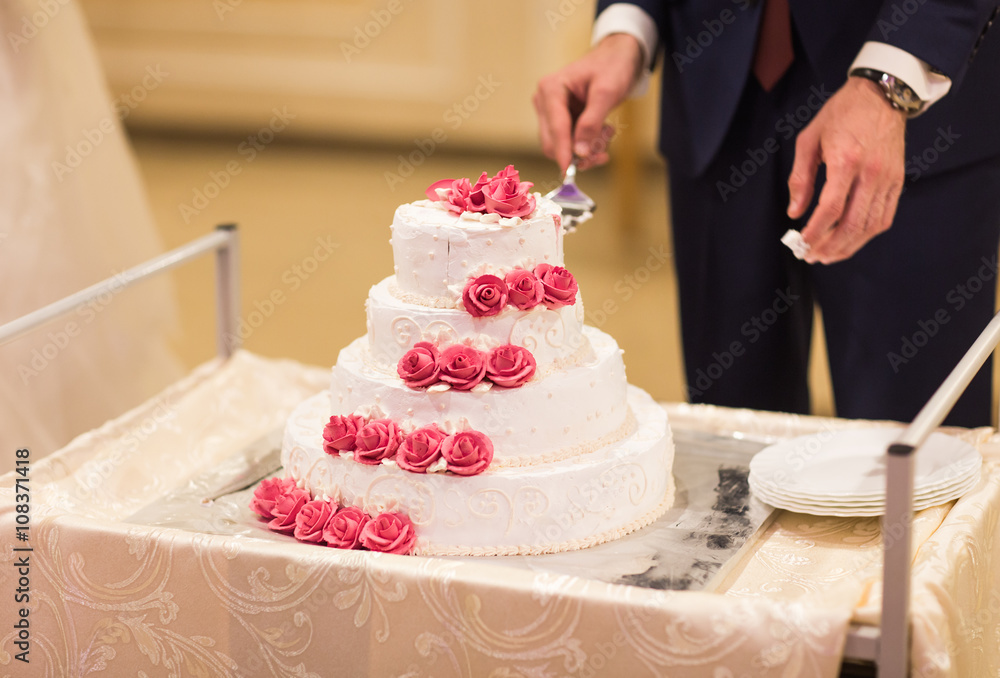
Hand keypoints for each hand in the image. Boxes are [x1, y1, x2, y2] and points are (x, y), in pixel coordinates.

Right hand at [533, 33, 643, 172]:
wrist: (618, 57)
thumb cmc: (613, 66)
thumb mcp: (607, 92)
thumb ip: (592, 122)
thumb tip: (580, 152)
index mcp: (551, 89)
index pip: (555, 128)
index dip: (562, 151)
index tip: (568, 173)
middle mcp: (545, 101)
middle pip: (552, 142)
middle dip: (578, 153)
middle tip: (603, 153)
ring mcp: (551, 111)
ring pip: (561, 147)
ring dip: (586, 149)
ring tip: (607, 134)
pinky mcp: (560, 119)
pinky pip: (569, 143)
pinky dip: (587, 145)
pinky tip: (602, 132)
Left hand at [787, 76, 906, 263]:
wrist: (882, 94)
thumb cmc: (841, 114)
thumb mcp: (809, 139)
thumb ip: (800, 178)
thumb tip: (794, 211)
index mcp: (846, 161)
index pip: (831, 209)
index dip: (815, 232)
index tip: (801, 244)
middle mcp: (871, 173)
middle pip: (853, 224)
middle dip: (830, 247)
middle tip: (811, 255)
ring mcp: (888, 178)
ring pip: (870, 226)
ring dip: (848, 246)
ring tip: (827, 255)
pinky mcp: (898, 181)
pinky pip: (885, 217)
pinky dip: (867, 234)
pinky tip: (851, 240)